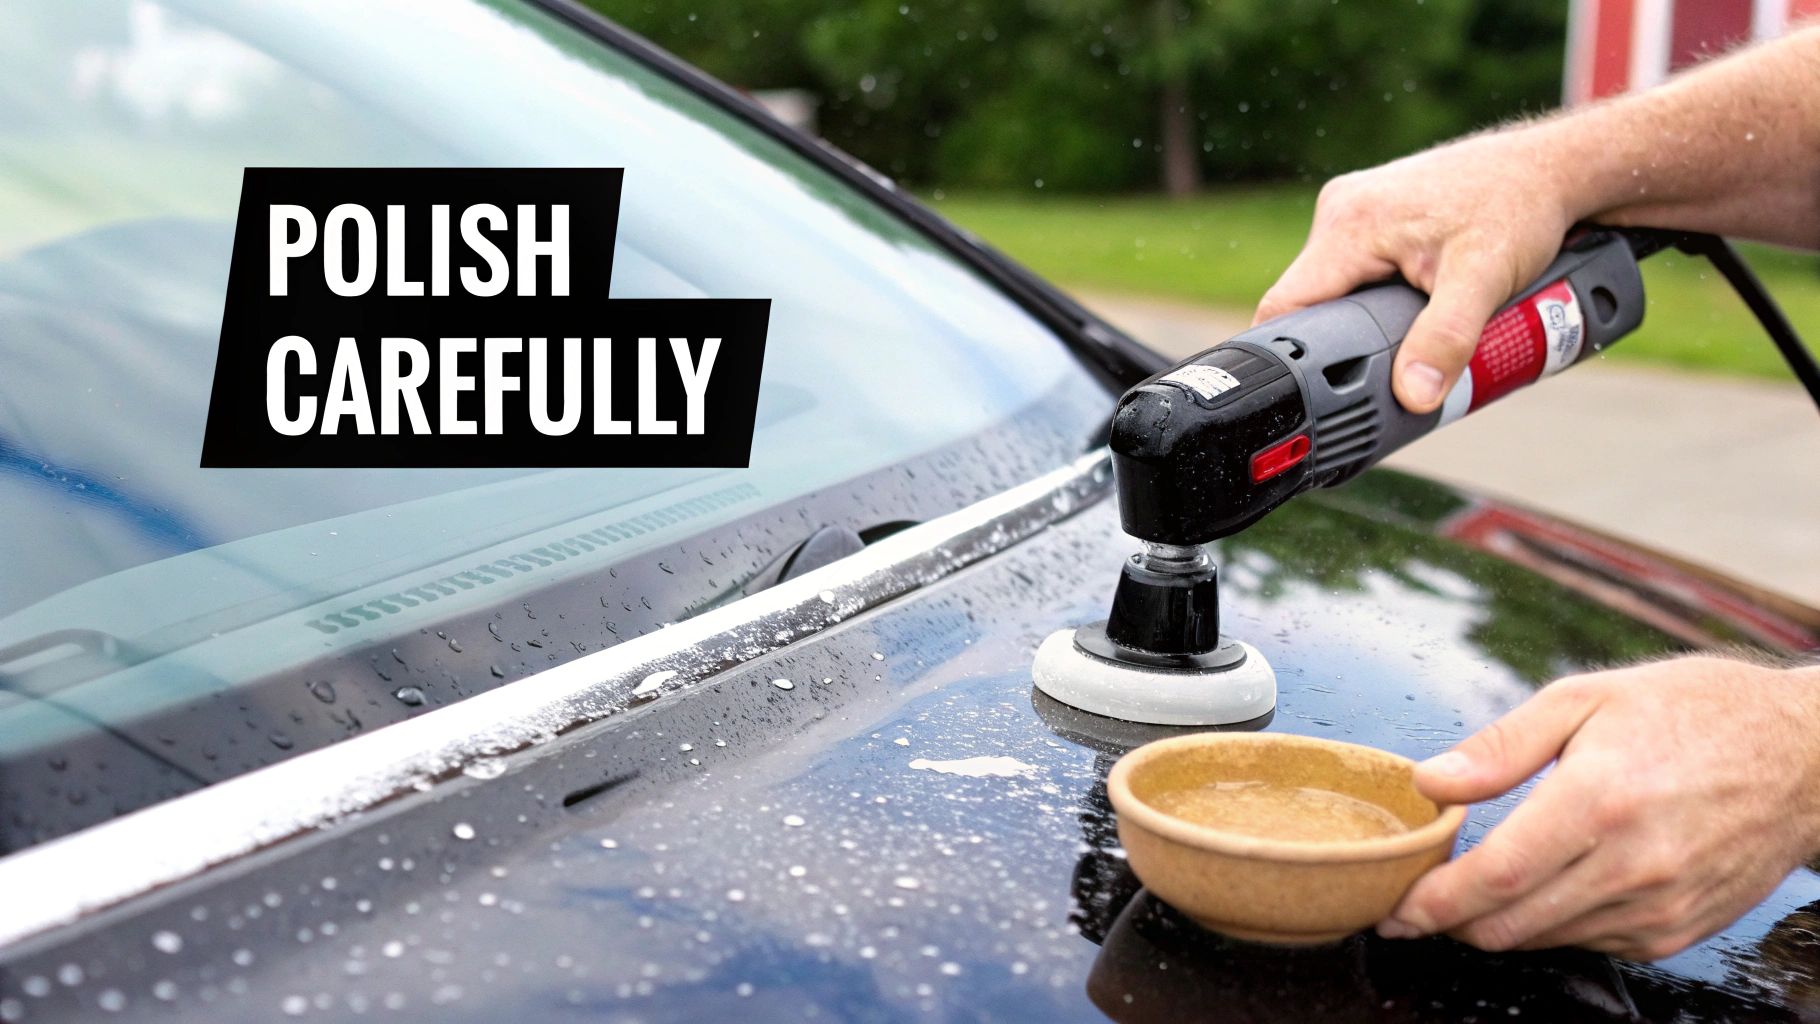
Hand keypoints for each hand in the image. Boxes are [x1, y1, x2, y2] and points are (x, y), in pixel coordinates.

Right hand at [1253, 128, 1582, 412]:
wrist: (1554, 167)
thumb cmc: (1522, 204)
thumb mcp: (1485, 279)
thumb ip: (1447, 339)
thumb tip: (1415, 396)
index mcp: (1348, 224)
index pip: (1285, 305)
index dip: (1289, 355)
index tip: (1308, 394)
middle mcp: (1342, 211)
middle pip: (1309, 301)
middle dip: (1336, 341)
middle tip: (1376, 373)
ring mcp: (1356, 210)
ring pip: (1334, 286)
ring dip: (1358, 319)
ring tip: (1398, 340)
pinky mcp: (1375, 216)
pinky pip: (1356, 269)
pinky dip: (1375, 297)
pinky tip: (1405, 310)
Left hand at [1378, 656, 1819, 960]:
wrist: (1802, 755)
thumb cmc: (1692, 712)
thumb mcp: (1586, 698)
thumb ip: (1501, 746)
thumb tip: (1431, 781)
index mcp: (1601, 801)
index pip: (1494, 877)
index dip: (1432, 902)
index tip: (1392, 907)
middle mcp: (1633, 866)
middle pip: (1509, 924)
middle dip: (1449, 921)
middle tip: (1415, 899)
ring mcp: (1659, 907)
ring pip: (1544, 940)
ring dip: (1498, 922)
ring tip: (1474, 883)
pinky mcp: (1678, 931)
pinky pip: (1589, 943)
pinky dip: (1551, 922)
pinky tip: (1547, 883)